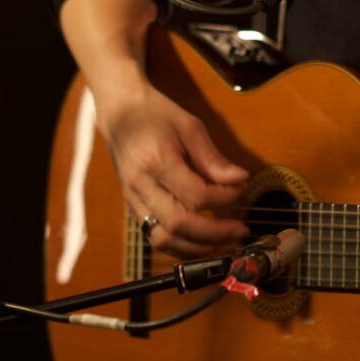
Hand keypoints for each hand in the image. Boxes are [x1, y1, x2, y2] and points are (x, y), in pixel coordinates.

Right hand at [98, 82, 248, 257]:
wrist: (119, 112)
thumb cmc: (154, 114)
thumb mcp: (189, 127)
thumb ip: (213, 158)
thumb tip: (240, 180)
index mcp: (156, 161)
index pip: (195, 195)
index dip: (223, 199)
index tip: (240, 190)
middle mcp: (140, 185)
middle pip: (179, 224)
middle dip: (214, 233)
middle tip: (240, 229)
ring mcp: (134, 199)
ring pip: (164, 239)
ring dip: (198, 248)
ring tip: (225, 243)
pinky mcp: (133, 206)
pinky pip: (156, 236)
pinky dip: (181, 245)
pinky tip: (203, 242)